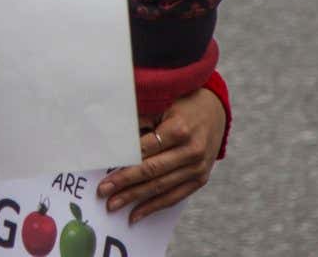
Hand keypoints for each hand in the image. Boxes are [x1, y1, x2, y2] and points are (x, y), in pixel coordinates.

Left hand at [96, 88, 225, 223]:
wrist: (214, 110)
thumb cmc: (180, 103)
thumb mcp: (159, 103)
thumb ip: (138, 121)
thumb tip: (111, 138)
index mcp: (179, 130)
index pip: (144, 150)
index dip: (123, 162)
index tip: (104, 169)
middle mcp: (191, 151)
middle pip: (152, 171)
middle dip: (125, 183)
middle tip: (103, 192)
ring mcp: (198, 167)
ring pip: (162, 187)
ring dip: (135, 198)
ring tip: (113, 205)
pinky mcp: (200, 178)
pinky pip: (175, 196)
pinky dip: (155, 206)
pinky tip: (136, 214)